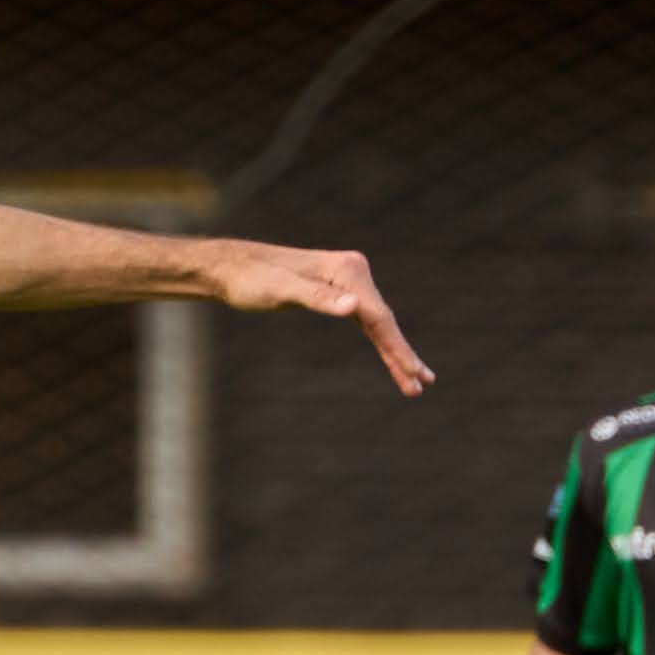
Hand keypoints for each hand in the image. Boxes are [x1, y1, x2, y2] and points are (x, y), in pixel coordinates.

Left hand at [211, 240, 433, 394]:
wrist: (231, 269)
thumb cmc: (251, 280)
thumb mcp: (281, 290)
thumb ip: (317, 298)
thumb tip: (354, 308)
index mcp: (347, 271)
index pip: (379, 317)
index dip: (396, 348)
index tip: (413, 374)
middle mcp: (353, 272)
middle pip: (383, 321)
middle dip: (401, 355)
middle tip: (423, 385)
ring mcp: (347, 282)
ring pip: (377, 324)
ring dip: (394, 353)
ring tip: (414, 383)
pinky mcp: (337, 293)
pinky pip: (365, 322)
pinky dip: (378, 342)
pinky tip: (389, 357)